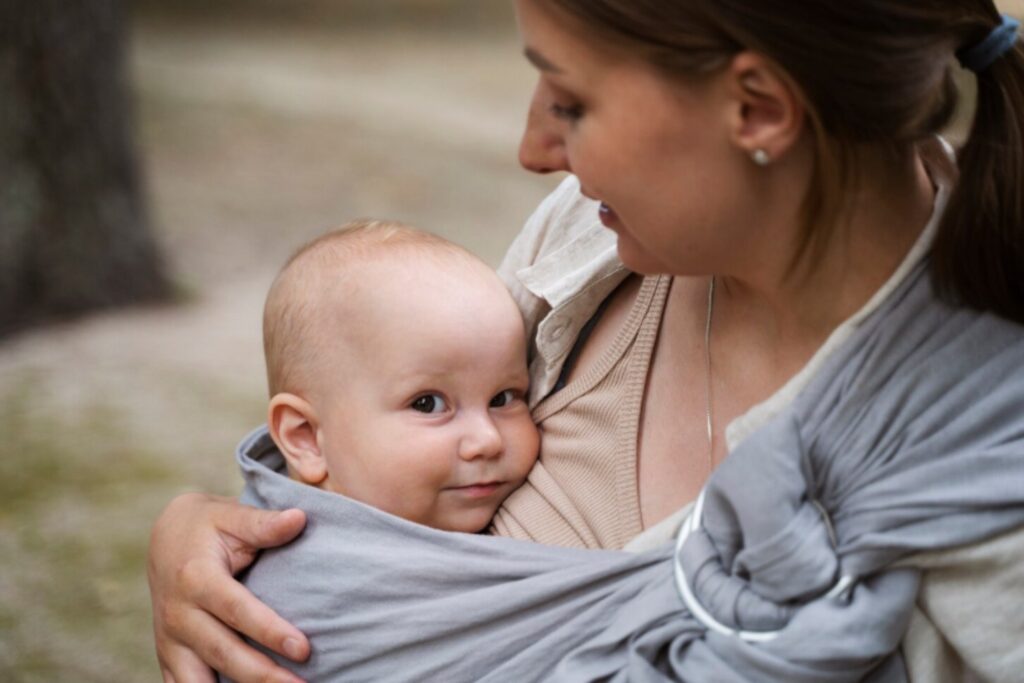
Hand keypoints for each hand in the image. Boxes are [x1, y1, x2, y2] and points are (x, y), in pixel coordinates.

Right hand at [148, 493, 309, 682]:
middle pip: (222, 652)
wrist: (166, 537)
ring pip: (199, 680)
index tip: (304, 648)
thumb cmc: (209, 525)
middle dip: (262, 676)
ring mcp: (170, 639)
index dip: (270, 631)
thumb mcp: (232, 516)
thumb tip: (299, 518)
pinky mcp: (168, 655)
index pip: (237, 610)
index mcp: (196, 577)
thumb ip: (264, 523)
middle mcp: (179, 614)